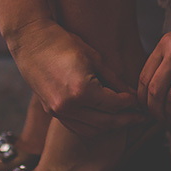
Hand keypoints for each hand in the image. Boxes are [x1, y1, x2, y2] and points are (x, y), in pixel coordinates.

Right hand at [7, 19, 144, 136]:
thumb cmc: (63, 43)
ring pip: (92, 129)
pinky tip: (104, 120)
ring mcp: (58, 111)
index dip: (130, 103)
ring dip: (110, 126)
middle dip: (126, 120)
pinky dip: (93, 127)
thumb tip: (131, 95)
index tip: (138, 100)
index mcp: (82, 90)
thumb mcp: (94, 57)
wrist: (30, 41)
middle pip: (106, 122)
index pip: (115, 105)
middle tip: (140, 117)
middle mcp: (69, 106)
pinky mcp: (51, 112)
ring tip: (124, 120)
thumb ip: (114, 80)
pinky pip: (77, 127)